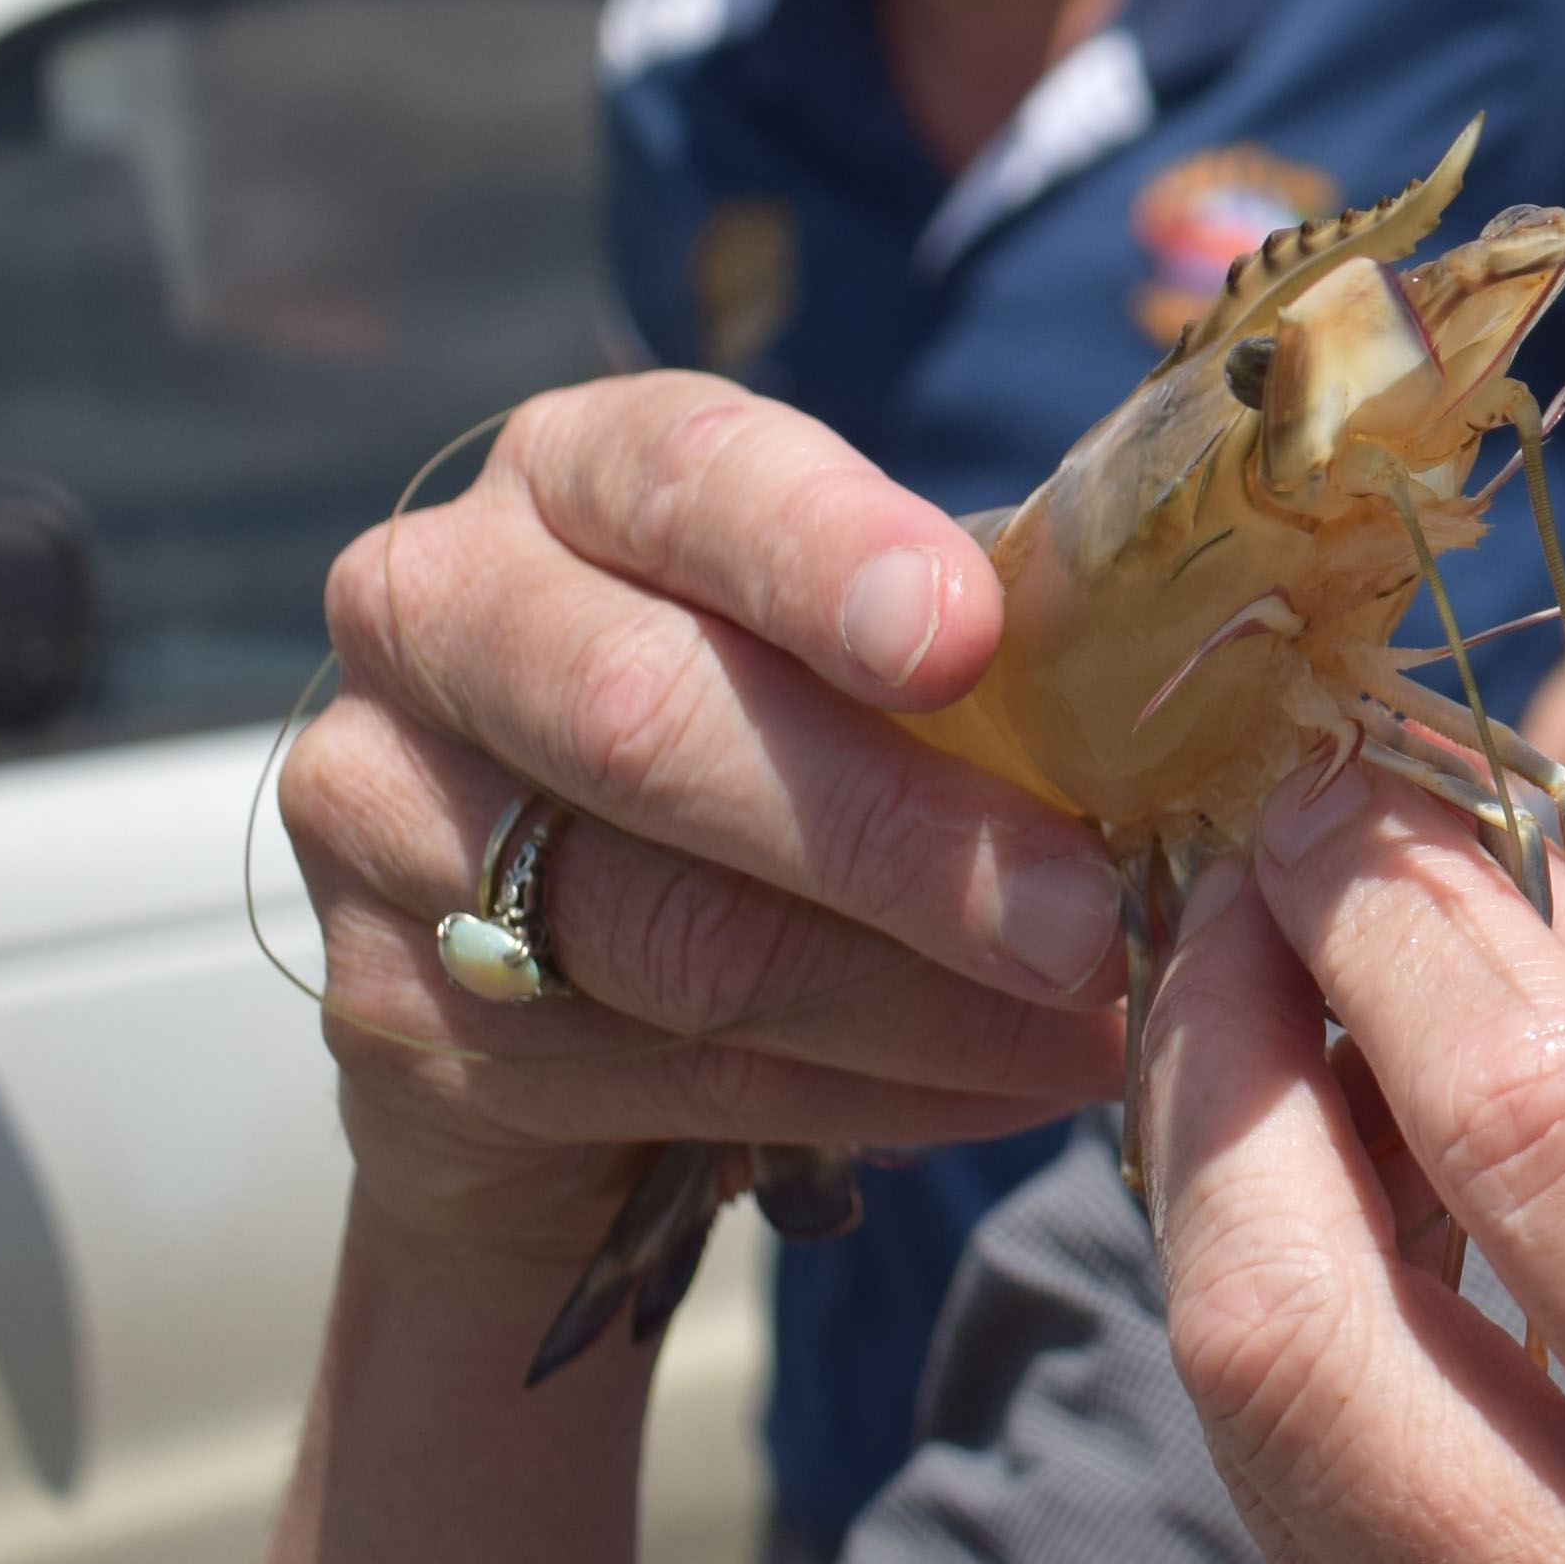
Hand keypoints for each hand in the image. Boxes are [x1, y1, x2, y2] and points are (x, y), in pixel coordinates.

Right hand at [283, 375, 1136, 1311]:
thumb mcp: (839, 651)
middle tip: (1079, 919)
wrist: (549, 970)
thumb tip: (1184, 679)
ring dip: (912, 1001)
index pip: (688, 475)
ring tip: (1087, 1028)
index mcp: (576, 472)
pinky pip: (659, 1071)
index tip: (964, 636)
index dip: (824, 554)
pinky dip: (864, 1091)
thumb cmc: (765, 749)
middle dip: (893, 835)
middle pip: (647, 723)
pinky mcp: (387, 1008)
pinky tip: (997, 1091)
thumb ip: (953, 637)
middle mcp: (435, 608)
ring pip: (664, 931)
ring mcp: (379, 812)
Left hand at [1132, 765, 1564, 1563]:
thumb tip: (1493, 876)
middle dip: (1225, 1064)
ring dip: (1229, 1207)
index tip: (1325, 785)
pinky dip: (1316, 1374)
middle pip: (1300, 1328)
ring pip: (1264, 1450)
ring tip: (1265, 1038)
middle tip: (1231, 897)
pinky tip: (1351, 1248)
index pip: (1533, 1143)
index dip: (1392, 923)